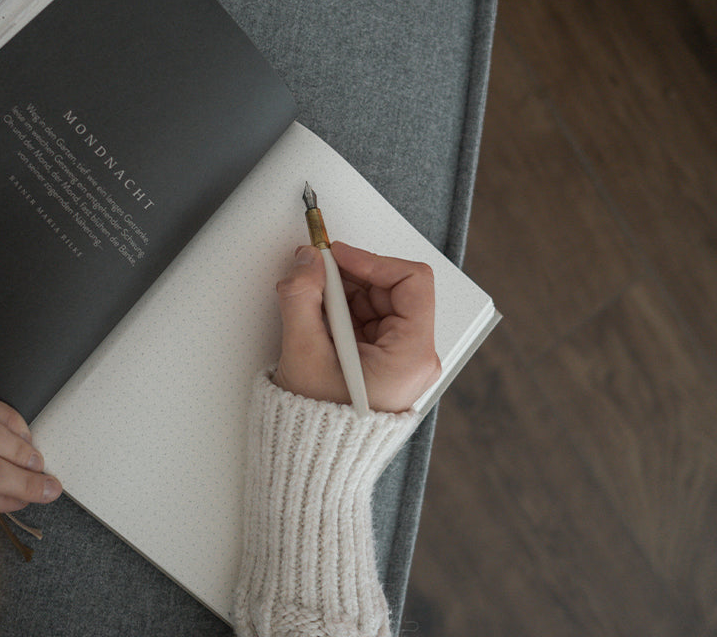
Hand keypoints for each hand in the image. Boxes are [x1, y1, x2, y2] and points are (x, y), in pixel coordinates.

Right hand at [273, 242, 440, 412]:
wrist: (315, 459)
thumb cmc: (318, 425)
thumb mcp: (304, 354)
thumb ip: (302, 298)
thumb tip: (307, 261)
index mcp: (411, 356)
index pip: (412, 282)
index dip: (372, 261)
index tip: (338, 256)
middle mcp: (414, 356)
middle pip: (391, 288)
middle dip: (350, 278)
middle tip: (314, 276)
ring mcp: (400, 357)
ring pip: (376, 300)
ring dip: (341, 294)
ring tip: (312, 307)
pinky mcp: (383, 359)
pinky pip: (367, 317)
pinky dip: (341, 310)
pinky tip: (319, 322)